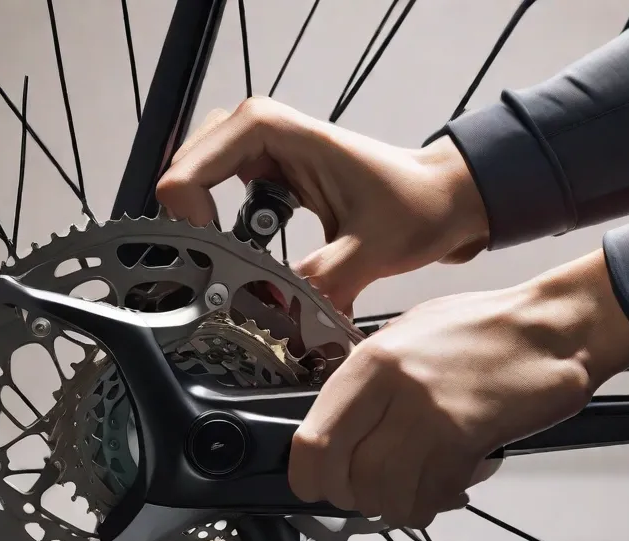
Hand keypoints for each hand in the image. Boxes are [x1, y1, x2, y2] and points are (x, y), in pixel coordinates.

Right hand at [156, 97, 488, 311]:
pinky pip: (220, 195)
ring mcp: (263, 151)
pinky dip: (221, 227)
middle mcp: (261, 132)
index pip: (190, 171)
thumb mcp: (373, 249)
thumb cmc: (419, 204)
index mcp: (275, 131)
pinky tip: (242, 257)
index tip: (215, 264)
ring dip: (202, 227)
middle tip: (211, 271)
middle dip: (188, 227)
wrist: (445, 198)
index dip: (189, 222)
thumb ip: (323, 283)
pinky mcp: (271, 175)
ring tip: (222, 266)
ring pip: (197, 183)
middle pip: (183, 174)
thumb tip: (282, 320)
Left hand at [288, 249, 628, 527]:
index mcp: (370, 360)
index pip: (312, 441)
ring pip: (387, 496)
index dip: (310, 478)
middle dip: (357, 497)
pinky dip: (435, 502)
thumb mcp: (408, 335)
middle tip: (375, 491)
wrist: (552, 327)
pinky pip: (432, 497)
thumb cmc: (483, 329)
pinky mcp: (468, 440)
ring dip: (398, 504)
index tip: (319, 487)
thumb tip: (339, 428)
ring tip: (417, 488)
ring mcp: (431, 417)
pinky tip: (450, 484)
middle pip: (347, 478)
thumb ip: (369, 380)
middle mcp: (392, 389)